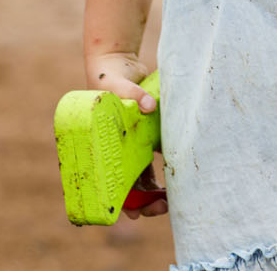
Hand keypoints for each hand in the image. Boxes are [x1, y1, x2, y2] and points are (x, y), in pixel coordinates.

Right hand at [85, 52, 168, 218]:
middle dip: (144, 202)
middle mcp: (116, 150)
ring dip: (154, 191)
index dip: (122, 202)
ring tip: (169, 200)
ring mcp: (131, 143)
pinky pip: (153, 155)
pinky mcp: (144, 133)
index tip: (136, 215)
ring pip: (142, 176)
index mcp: (103, 147)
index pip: (109, 183)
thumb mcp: (116, 86)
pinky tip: (173, 177)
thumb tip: (150, 106)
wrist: (115, 60)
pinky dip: (162, 165)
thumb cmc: (108, 78)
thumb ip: (133, 94)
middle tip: (161, 208)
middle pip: (129, 185)